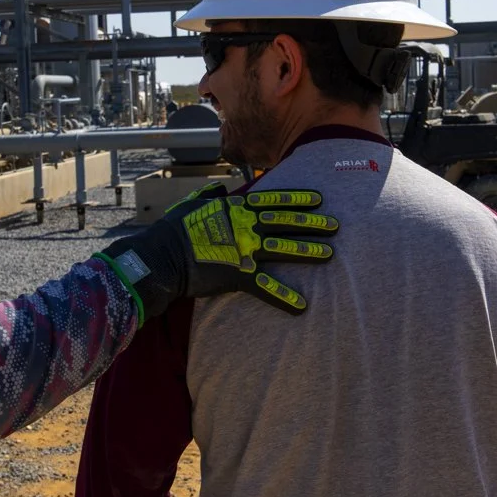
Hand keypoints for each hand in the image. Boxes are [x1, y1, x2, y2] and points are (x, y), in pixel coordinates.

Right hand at [96, 185, 338, 319]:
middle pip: (285, 223)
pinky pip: (266, 288)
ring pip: (283, 250)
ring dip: (307, 251)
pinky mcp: (238, 275)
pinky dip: (284, 298)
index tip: (318, 199)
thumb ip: (209, 197)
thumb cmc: (173, 230)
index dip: (298, 199)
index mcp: (235, 209)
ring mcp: (244, 250)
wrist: (161, 257)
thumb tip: (219, 190)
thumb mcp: (191, 205)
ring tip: (329, 254)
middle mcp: (245, 227)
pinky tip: (302, 306)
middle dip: (312, 224)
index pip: (274, 200)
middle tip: (336, 225)